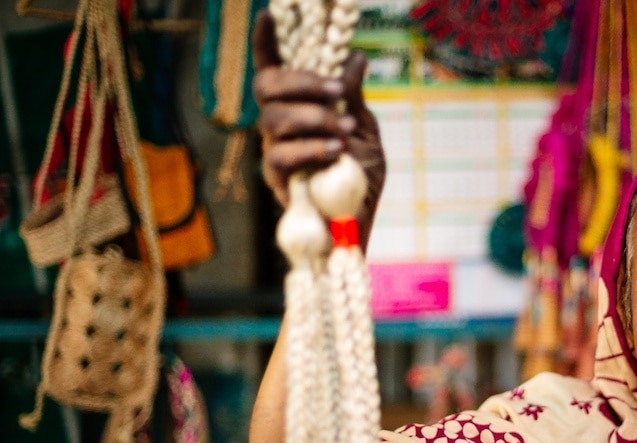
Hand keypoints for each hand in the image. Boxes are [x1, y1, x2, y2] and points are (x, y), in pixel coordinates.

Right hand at [252, 9, 385, 243]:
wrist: (360, 223)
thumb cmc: (360, 180)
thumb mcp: (365, 132)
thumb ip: (353, 98)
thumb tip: (355, 58)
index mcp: (300, 109)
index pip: (275, 70)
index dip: (267, 42)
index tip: (268, 14)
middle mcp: (279, 126)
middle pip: (267, 86)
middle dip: (302, 83)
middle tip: (336, 93)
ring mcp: (274, 152)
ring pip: (274, 118)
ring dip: (314, 119)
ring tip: (345, 132)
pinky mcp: (277, 181)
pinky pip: (281, 155)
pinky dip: (312, 148)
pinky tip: (335, 152)